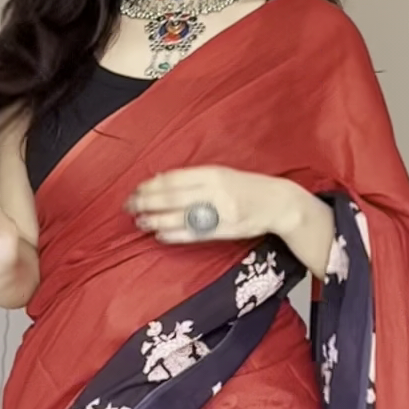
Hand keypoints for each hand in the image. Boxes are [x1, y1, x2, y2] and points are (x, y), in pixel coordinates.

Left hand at [126, 165, 295, 246]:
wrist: (278, 203)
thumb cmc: (247, 187)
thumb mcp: (222, 174)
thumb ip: (194, 178)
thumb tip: (160, 180)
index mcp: (212, 173)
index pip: (173, 178)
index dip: (151, 185)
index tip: (136, 190)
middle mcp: (215, 191)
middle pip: (172, 197)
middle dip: (147, 202)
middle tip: (130, 207)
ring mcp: (220, 212)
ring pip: (180, 216)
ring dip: (156, 220)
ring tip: (141, 222)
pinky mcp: (225, 230)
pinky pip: (194, 233)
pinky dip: (174, 235)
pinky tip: (160, 235)